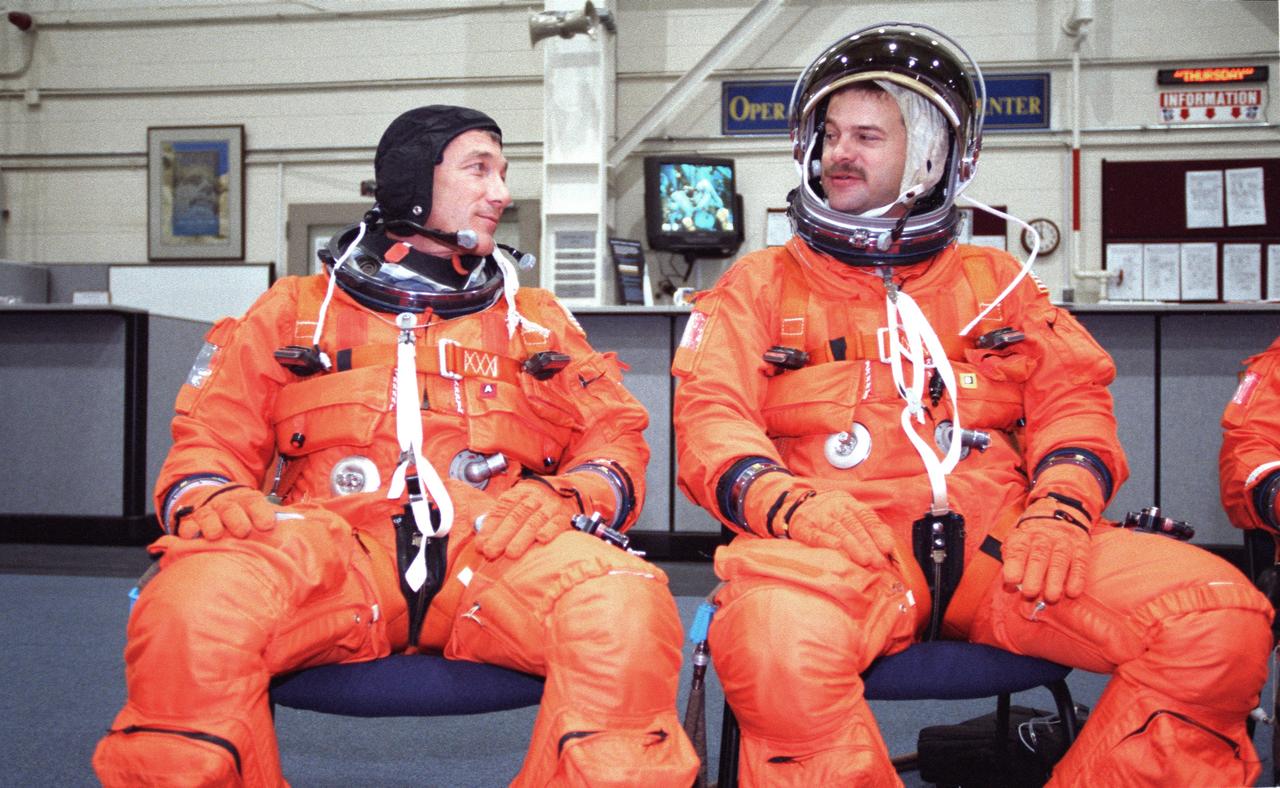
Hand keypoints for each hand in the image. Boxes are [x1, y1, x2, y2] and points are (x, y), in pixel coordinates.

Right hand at [174, 485, 280, 539]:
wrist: (211, 496)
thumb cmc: (242, 511)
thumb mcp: (258, 509)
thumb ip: (276, 517)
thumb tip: (303, 524)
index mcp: (246, 499)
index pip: (254, 502)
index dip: (261, 512)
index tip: (267, 525)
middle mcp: (226, 503)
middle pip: (231, 508)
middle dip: (237, 519)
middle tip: (242, 531)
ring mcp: (207, 511)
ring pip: (208, 515)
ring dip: (212, 524)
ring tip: (216, 534)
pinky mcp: (190, 521)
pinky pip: (186, 524)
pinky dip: (188, 529)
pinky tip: (190, 536)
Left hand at [475, 481, 579, 560]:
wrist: (573, 491)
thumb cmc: (539, 502)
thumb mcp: (520, 500)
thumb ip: (502, 517)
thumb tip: (482, 540)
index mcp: (520, 491)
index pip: (503, 507)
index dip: (491, 526)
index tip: (481, 543)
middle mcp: (536, 496)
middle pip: (517, 515)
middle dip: (502, 535)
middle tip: (491, 552)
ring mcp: (552, 505)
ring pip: (535, 520)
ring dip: (522, 538)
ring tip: (511, 553)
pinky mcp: (566, 516)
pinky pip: (558, 522)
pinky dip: (550, 530)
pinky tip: (541, 540)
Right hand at [784, 490, 898, 568]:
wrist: (794, 504)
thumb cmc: (829, 513)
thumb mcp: (848, 511)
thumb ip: (868, 524)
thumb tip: (889, 542)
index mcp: (848, 503)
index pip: (866, 516)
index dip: (877, 532)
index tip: (887, 548)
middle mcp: (834, 507)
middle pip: (854, 525)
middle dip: (868, 544)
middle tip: (878, 561)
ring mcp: (818, 516)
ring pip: (838, 529)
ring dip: (853, 545)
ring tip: (865, 560)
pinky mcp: (803, 526)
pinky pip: (815, 534)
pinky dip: (826, 540)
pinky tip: (836, 547)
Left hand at [1002, 494, 1092, 602]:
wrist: (1060, 511)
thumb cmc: (1033, 536)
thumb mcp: (1017, 541)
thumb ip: (1011, 563)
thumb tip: (1009, 587)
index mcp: (1024, 536)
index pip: (1017, 550)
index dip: (1014, 566)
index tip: (1011, 581)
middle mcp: (1044, 538)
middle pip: (1039, 557)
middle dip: (1034, 577)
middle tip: (1030, 593)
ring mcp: (1063, 542)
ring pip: (1059, 561)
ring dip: (1055, 581)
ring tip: (1051, 598)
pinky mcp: (1080, 548)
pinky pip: (1080, 564)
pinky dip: (1077, 579)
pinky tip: (1072, 593)